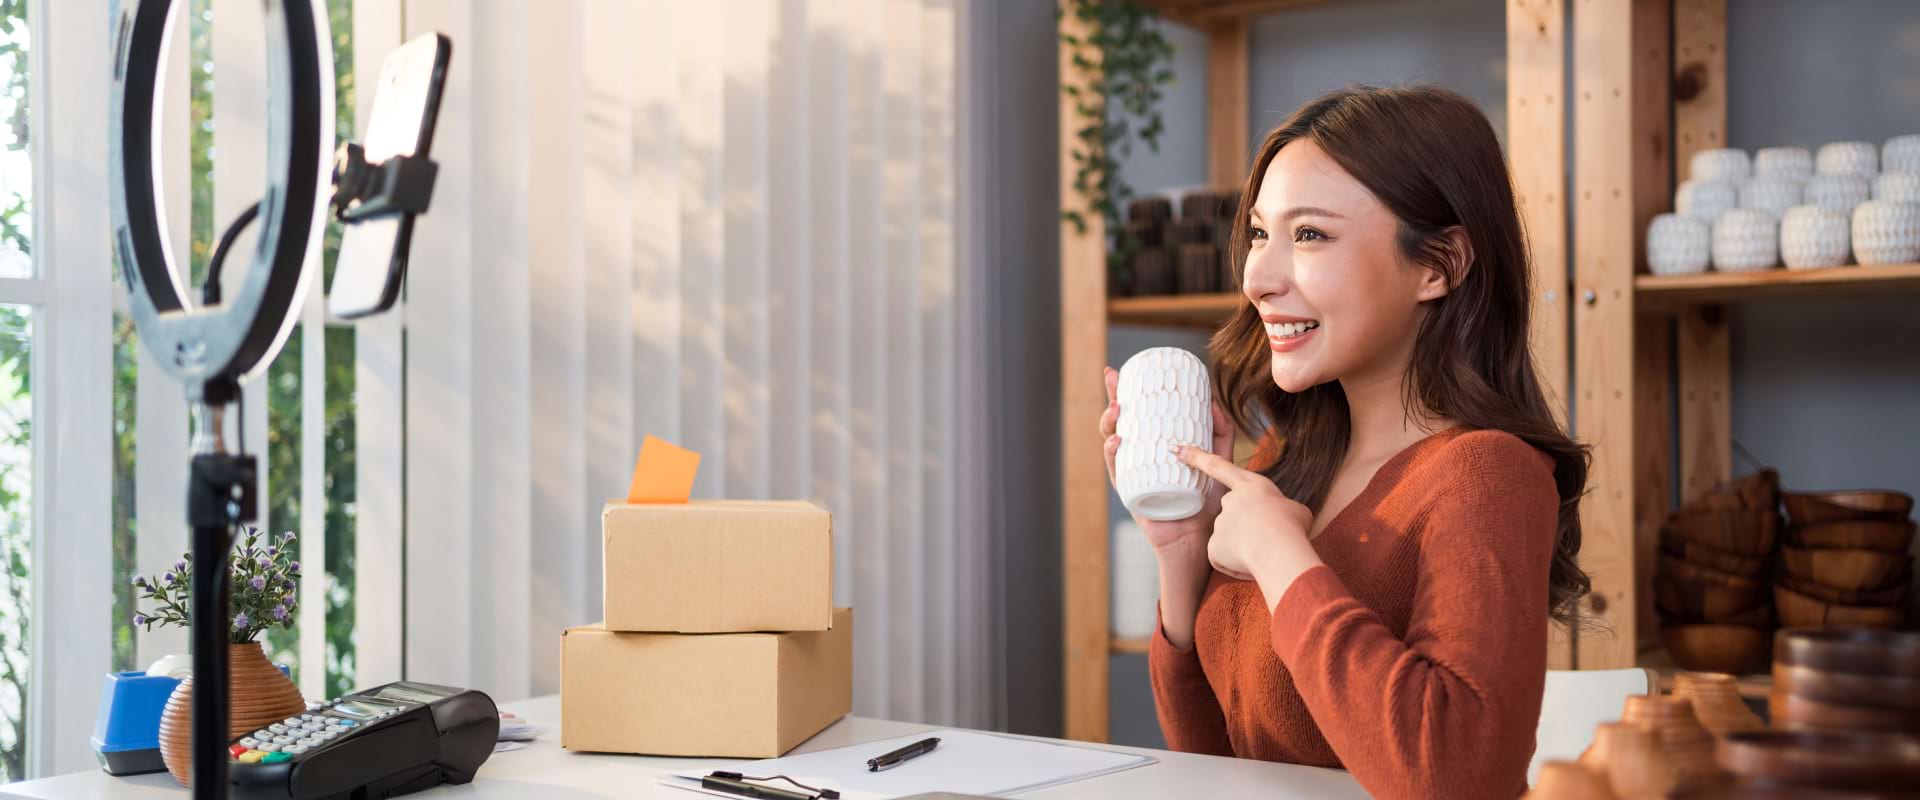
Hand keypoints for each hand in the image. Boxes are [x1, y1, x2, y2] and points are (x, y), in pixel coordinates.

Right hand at [1101, 366, 1234, 552]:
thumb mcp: (1218, 462)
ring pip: (1112, 443)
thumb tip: (1215, 403)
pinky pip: (1116, 471)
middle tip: (1112, 379)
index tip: (1118, 371)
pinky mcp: (1130, 492)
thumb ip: (1221, 435)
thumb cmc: (1206, 502)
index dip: (1125, 392)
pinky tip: (1116, 442)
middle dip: (1111, 398)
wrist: (1200, 538)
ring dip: (1109, 424)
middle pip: (1120, 423)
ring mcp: (1131, 474)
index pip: (1138, 415)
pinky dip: (1113, 455)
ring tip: (1116, 409)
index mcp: (1155, 446)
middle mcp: (1139, 458)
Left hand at [1175, 444, 1319, 605]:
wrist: (1278, 546)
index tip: (1178, 450)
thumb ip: (1281, 509)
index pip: (1218, 467)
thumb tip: (1283, 518)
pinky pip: (1225, 559)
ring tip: (1265, 553)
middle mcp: (1229, 501)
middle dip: (1249, 528)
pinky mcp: (1213, 546)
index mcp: (1250, 485)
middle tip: (1269, 539)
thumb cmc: (1292, 525)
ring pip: (1233, 540)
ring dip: (1247, 548)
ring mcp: (1219, 523)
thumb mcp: (1295, 509)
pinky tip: (1252, 564)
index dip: (1197, 457)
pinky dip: (1238, 565)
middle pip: (1234, 515)